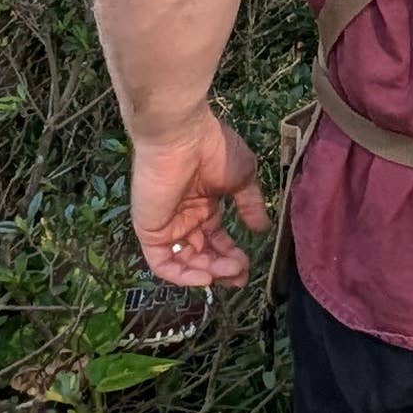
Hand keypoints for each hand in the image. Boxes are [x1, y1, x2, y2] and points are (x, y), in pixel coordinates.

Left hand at [129, 112, 270, 286]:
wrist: (183, 135)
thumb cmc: (214, 148)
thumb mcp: (243, 178)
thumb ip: (250, 205)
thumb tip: (262, 229)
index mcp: (203, 205)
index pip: (215, 240)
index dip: (231, 257)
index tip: (246, 267)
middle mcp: (184, 217)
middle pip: (201, 255)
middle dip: (222, 269)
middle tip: (239, 275)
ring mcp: (166, 225)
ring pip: (184, 263)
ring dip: (207, 273)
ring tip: (228, 271)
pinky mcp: (150, 230)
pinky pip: (162, 263)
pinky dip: (182, 276)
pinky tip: (204, 278)